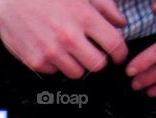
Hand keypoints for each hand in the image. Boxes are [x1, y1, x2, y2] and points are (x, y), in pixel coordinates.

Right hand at [0, 0, 128, 77]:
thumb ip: (104, 6)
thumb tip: (120, 23)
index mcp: (84, 18)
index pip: (114, 45)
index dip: (120, 53)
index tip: (118, 55)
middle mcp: (68, 37)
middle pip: (98, 65)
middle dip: (99, 59)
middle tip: (93, 52)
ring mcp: (51, 52)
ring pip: (77, 73)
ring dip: (77, 63)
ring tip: (69, 49)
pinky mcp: (35, 61)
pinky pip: (54, 72)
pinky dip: (56, 64)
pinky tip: (50, 48)